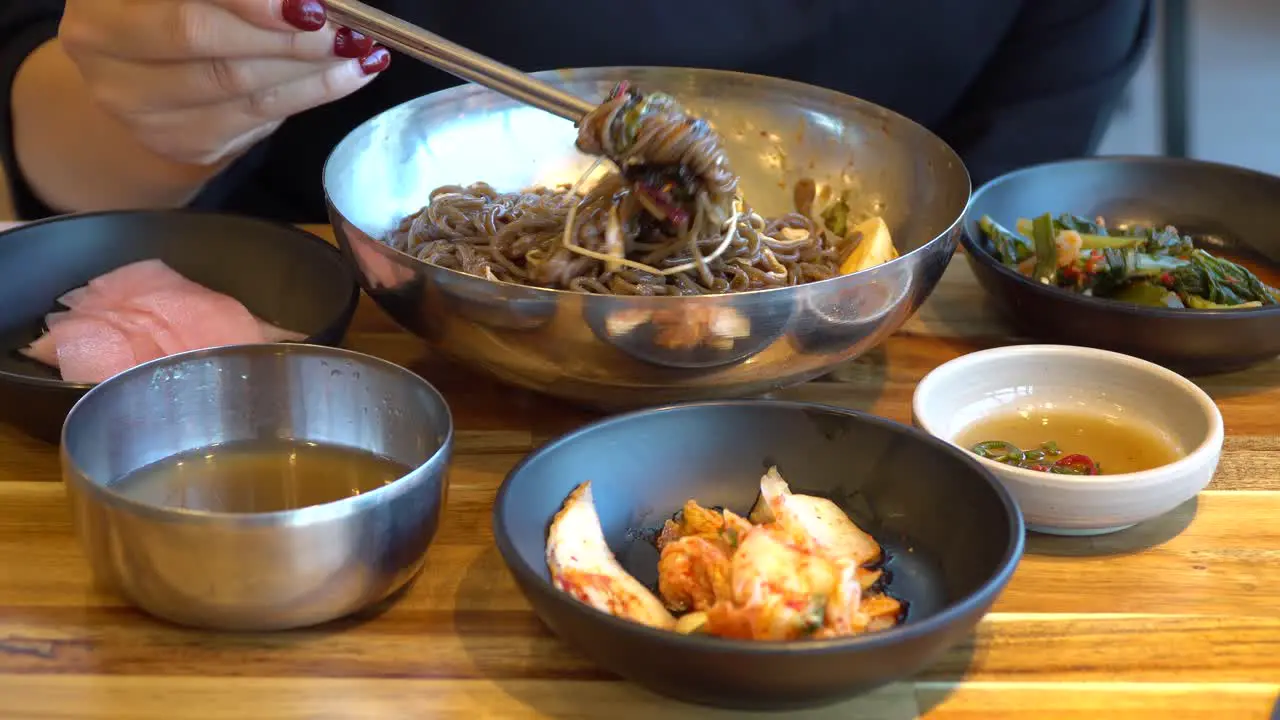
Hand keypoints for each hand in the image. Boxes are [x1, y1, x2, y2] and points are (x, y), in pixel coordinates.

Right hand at [57, 0, 388, 166]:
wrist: (151, 75)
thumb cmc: (182, 12)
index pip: (182, 1)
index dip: (245, 0)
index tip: (307, 2)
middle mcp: (101, 46)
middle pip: (200, 36)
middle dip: (283, 30)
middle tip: (342, 24)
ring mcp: (135, 103)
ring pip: (237, 81)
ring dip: (310, 64)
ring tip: (357, 46)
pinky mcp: (179, 142)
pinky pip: (259, 115)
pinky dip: (314, 91)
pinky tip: (349, 73)